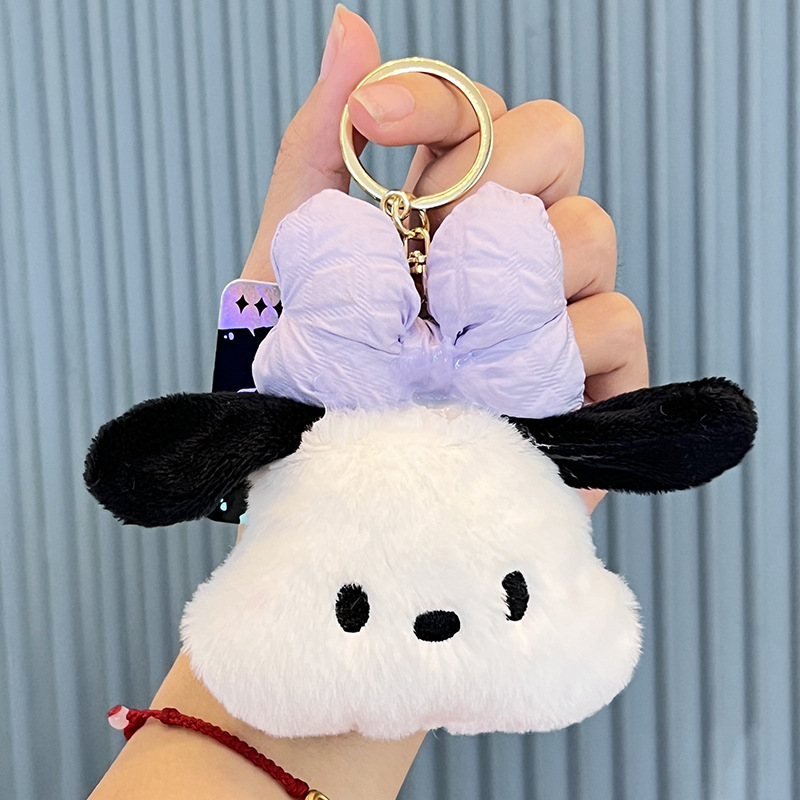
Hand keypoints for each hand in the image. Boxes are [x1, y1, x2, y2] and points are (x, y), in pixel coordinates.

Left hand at [242, 6, 641, 513]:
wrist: (324, 469)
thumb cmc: (310, 365)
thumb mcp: (297, 253)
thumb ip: (321, 143)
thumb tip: (352, 28)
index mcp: (449, 206)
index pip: (479, 112)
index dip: (437, 101)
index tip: (371, 123)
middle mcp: (512, 244)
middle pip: (556, 142)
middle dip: (492, 176)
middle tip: (432, 250)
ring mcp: (556, 307)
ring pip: (591, 232)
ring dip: (515, 276)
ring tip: (452, 339)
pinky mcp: (590, 378)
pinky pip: (616, 325)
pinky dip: (566, 349)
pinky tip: (506, 387)